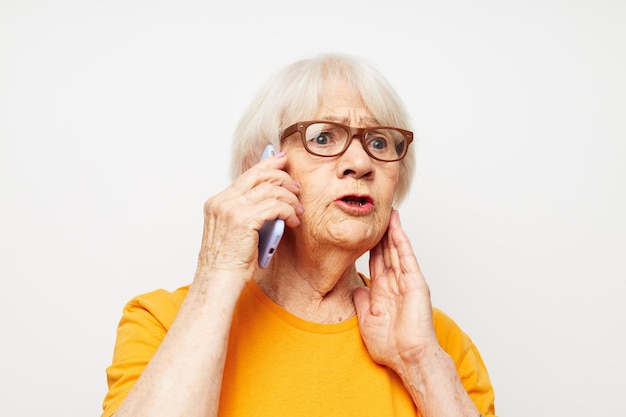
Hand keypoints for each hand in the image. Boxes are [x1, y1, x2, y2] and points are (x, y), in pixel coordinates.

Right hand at [196, 151, 302, 278]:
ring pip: (270, 190)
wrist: (218, 282)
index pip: (246, 175)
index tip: (282, 160)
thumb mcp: (236, 231)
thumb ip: (247, 212)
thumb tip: (272, 199)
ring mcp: (231, 209)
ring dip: (289, 198)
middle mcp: (222, 201)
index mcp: (217, 202)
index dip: (266, 164)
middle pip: (258, 175)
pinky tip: (294, 220)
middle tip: (296, 187)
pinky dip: (289, 211)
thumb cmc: (228, 263)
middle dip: (282, 176)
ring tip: (298, 210)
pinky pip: (275, 206)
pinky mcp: (244, 220)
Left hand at [353, 209, 438, 370]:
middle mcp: (395, 284)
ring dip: (393, 232)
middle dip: (382, 234)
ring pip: (397, 251)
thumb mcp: (367, 321)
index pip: (376, 263)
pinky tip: (396, 228)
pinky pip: (407, 258)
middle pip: (387, 252)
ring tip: (388, 213)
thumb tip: (357, 289)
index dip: (371, 246)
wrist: (407, 357)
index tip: (365, 231)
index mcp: (383, 292)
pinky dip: (402, 242)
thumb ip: (362, 302)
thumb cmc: (391, 346)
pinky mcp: (416, 283)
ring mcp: (407, 282)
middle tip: (377, 213)